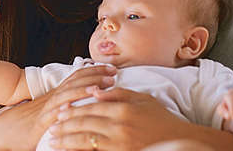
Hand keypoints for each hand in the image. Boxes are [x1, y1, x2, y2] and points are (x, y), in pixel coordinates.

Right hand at [0, 65, 115, 149]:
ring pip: (69, 92)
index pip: (75, 77)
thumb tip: (80, 105)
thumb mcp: (48, 115)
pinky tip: (82, 101)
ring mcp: (47, 109)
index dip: (93, 71)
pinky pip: (58, 111)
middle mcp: (51, 99)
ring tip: (105, 83)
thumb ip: (62, 109)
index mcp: (54, 96)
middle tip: (114, 71)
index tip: (109, 69)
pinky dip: (70, 104)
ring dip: (88, 86)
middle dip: (95, 74)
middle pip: (75, 80)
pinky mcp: (42, 122)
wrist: (4, 135)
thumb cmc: (26, 128)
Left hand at [48, 87, 198, 149]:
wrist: (180, 141)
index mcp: (123, 109)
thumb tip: (94, 90)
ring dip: (67, 141)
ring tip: (55, 142)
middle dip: (64, 126)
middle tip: (51, 129)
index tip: (60, 113)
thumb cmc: (161, 119)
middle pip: (84, 124)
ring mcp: (121, 142)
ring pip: (86, 141)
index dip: (72, 110)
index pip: (90, 108)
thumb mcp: (142, 99)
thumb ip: (117, 93)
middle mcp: (120, 125)